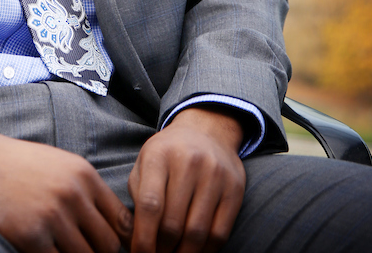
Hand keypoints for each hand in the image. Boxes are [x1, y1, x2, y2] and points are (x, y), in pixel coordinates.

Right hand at [0, 125, 133, 251]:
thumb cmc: (17, 165)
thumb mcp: (59, 165)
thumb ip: (86, 191)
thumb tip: (111, 226)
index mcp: (84, 175)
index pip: (123, 221)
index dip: (121, 242)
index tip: (108, 248)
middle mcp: (73, 194)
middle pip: (108, 245)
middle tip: (83, 252)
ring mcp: (52, 216)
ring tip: (61, 251)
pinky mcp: (30, 236)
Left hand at [127, 107, 245, 252]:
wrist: (206, 130)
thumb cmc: (168, 154)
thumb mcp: (145, 163)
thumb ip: (137, 195)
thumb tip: (137, 238)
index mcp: (159, 155)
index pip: (149, 205)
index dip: (143, 238)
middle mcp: (188, 161)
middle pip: (173, 223)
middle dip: (162, 250)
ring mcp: (215, 174)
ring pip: (197, 232)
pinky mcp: (235, 188)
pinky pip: (220, 233)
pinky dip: (205, 251)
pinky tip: (194, 251)